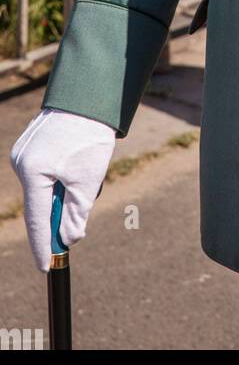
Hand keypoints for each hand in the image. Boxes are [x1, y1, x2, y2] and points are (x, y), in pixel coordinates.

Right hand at [9, 108, 115, 270]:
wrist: (89, 97)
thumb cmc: (90, 136)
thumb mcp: (88, 180)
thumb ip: (76, 214)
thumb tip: (68, 238)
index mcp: (33, 172)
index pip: (36, 219)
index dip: (42, 245)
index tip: (46, 267)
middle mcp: (22, 162)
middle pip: (41, 203)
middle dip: (61, 209)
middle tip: (81, 203)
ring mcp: (23, 152)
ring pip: (44, 187)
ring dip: (64, 189)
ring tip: (84, 168)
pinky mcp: (30, 145)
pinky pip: (44, 172)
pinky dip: (60, 176)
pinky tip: (76, 160)